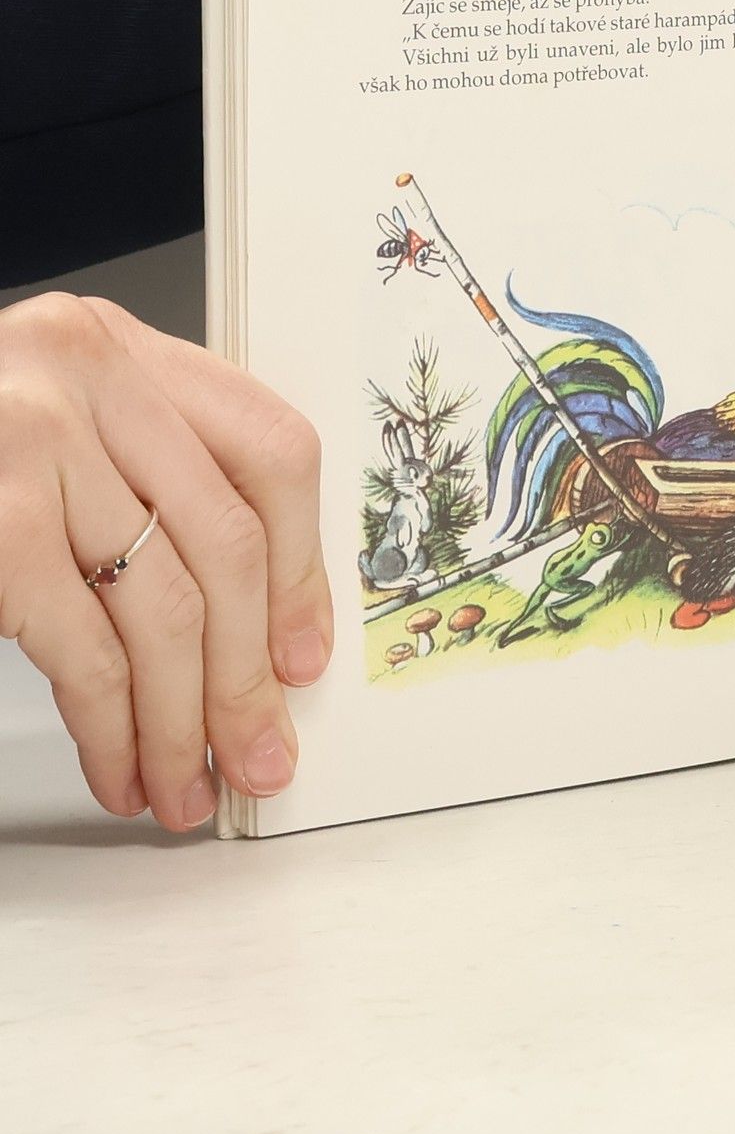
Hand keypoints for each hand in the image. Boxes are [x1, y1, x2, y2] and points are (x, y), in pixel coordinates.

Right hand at [0, 294, 331, 828]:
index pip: (271, 452)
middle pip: (228, 544)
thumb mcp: (62, 431)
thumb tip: (255, 629)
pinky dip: (110, 724)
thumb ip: (149, 484)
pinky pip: (84, 644)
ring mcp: (33, 440)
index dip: (300, 569)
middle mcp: (86, 375)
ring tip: (186, 784)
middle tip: (258, 753)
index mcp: (122, 349)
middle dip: (247, 675)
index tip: (303, 655)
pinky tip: (119, 764)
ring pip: (165, 606)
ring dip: (180, 721)